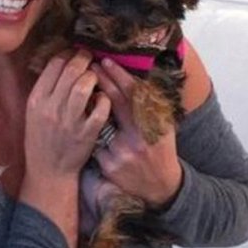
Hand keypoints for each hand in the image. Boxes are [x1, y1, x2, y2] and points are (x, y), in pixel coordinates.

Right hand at [21, 50, 110, 247]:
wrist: (48, 170)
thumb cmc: (41, 138)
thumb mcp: (34, 113)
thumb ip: (45, 90)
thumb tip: (60, 64)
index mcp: (36, 100)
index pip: (53, 66)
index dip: (67, 54)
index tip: (74, 53)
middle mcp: (51, 108)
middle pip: (70, 71)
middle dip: (83, 59)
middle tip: (89, 57)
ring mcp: (69, 121)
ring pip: (83, 87)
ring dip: (93, 77)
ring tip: (95, 76)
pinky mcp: (86, 134)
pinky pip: (99, 109)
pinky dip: (104, 100)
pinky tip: (103, 98)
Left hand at [92, 58, 182, 209]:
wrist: (160, 186)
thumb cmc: (160, 149)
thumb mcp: (162, 126)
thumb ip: (149, 106)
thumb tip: (132, 77)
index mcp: (152, 125)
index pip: (133, 94)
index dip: (118, 76)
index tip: (106, 61)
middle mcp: (138, 137)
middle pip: (114, 103)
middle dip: (101, 82)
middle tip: (89, 66)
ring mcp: (122, 152)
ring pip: (100, 123)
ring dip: (92, 110)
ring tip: (85, 98)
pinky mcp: (110, 165)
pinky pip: (96, 143)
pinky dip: (93, 138)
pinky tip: (90, 136)